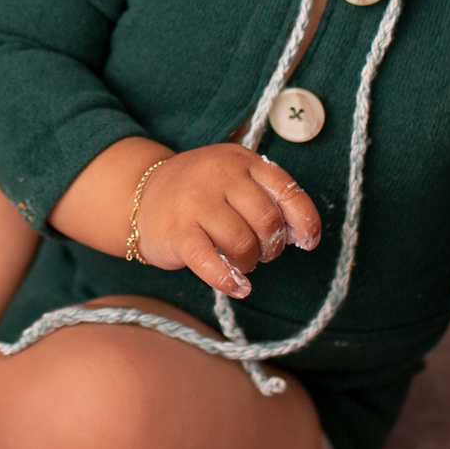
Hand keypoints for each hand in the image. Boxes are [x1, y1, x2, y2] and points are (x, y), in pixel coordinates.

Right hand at [133, 145, 321, 298]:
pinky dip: (228, 280)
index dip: (305, 221)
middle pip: (267, 221)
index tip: (308, 242)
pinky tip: (237, 287)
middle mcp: (219, 175)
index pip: (287, 191)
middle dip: (271, 246)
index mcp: (241, 161)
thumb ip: (267, 198)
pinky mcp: (178, 232)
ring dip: (249, 263)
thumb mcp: (234, 179)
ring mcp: (196, 203)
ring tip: (240, 262)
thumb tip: (301, 234)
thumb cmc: (200, 193)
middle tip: (260, 252)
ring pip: (243, 244)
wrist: (141, 193)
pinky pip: (211, 262)